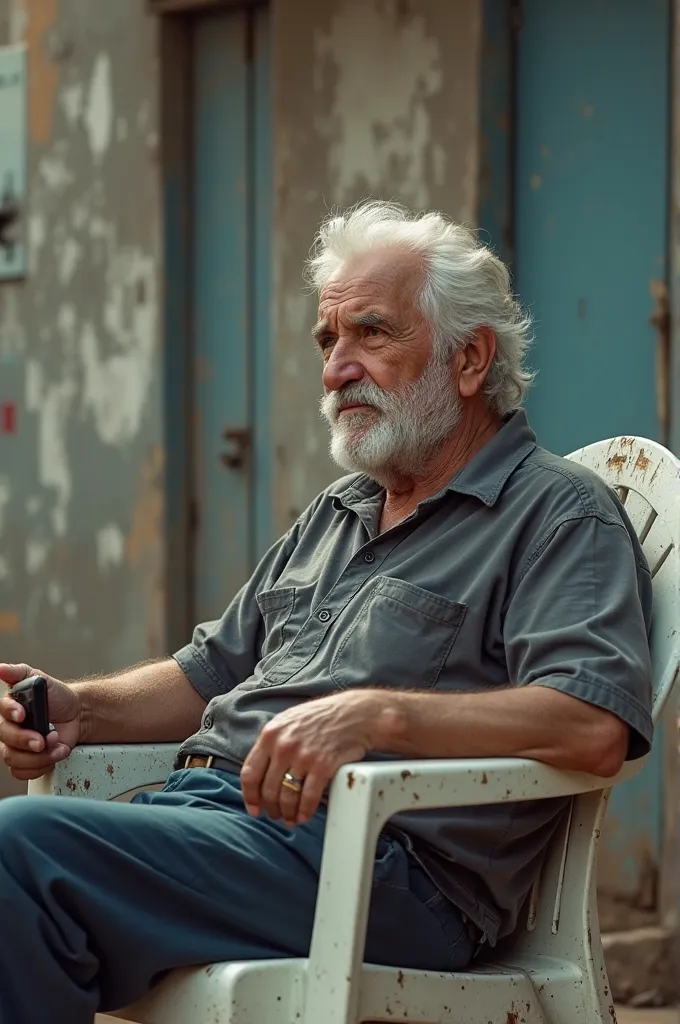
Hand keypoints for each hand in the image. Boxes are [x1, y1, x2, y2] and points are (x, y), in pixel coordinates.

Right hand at [0, 663, 81, 780]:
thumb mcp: (41, 679)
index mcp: (10, 708)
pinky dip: (40, 766)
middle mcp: (10, 728)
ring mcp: (18, 746)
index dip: (11, 713)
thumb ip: (19, 673)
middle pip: (6, 740)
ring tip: (55, 744)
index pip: (2, 712)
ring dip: (38, 756)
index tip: (23, 714)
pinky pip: (23, 771)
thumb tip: (0, 669)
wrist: (77, 715)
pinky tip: (53, 755)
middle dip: (27, 740)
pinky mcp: (27, 760)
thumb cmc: (57, 698)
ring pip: (13, 759)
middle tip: (45, 739)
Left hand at [240, 690, 380, 826]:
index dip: (250, 796)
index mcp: (270, 734)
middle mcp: (284, 745)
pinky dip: (305, 811)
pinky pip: (308, 797)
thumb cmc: (322, 717)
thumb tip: (260, 770)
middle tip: (276, 815)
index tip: (254, 808)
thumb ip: (272, 742)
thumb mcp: (289, 720)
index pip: (250, 772)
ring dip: (287, 813)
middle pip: (268, 789)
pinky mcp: (323, 766)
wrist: (356, 713)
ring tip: (290, 818)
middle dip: (271, 808)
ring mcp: (303, 756)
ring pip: (287, 797)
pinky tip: (304, 815)